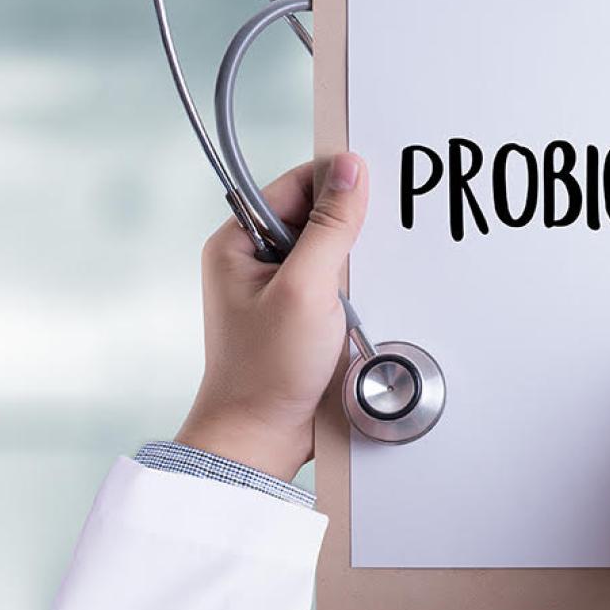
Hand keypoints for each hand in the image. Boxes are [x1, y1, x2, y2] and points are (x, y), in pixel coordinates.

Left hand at [175, 153, 368, 480]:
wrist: (262, 440)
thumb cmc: (266, 371)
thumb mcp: (305, 288)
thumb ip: (330, 226)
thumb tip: (350, 169)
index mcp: (238, 243)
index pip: (293, 186)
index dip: (332, 182)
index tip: (371, 183)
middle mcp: (255, 261)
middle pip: (316, 217)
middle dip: (346, 234)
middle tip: (357, 259)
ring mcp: (279, 290)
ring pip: (331, 253)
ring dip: (353, 269)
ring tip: (350, 298)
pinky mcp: (301, 317)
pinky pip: (337, 286)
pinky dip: (354, 295)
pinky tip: (357, 314)